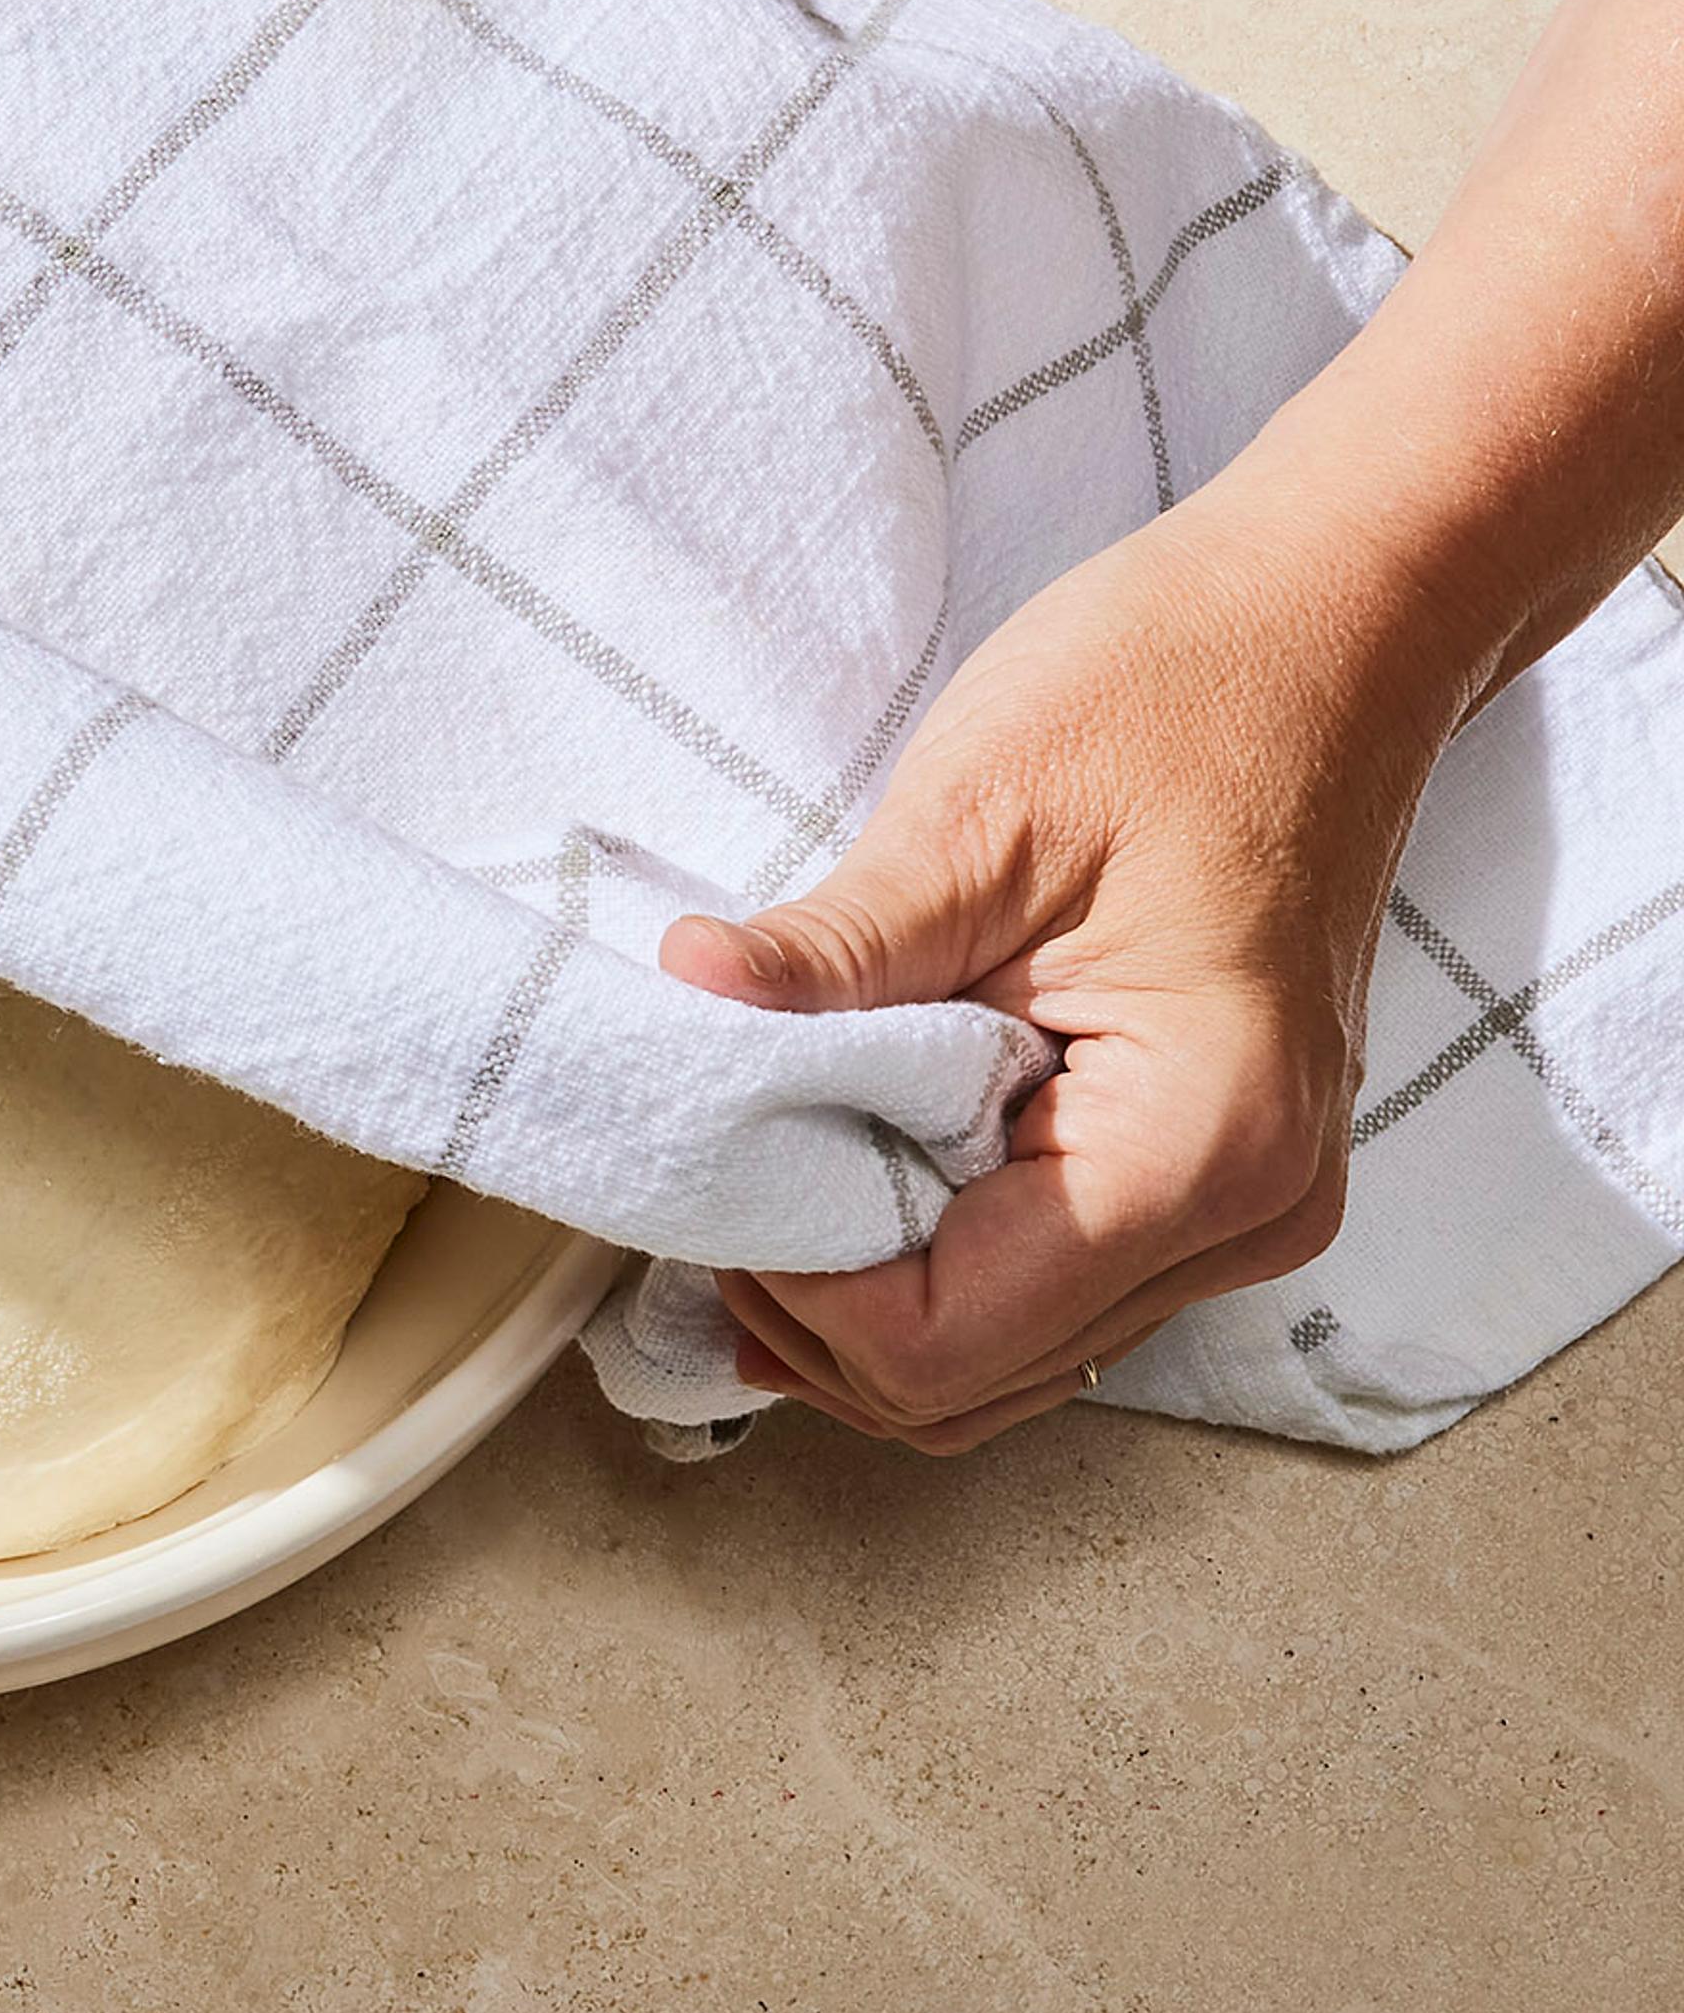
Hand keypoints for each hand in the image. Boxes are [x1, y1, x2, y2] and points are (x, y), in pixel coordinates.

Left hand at [659, 483, 1476, 1449]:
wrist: (1328, 629)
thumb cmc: (1179, 692)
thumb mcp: (978, 816)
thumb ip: (833, 950)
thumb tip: (684, 996)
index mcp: (1200, 1145)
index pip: (945, 1338)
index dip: (796, 1288)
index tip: (708, 1176)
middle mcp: (1245, 1216)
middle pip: (970, 1383)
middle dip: (814, 1309)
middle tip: (706, 1181)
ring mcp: (1240, 1207)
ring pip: (1003, 1361)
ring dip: (860, 1300)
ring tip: (760, 1174)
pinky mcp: (1208, 1172)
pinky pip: (1040, 1287)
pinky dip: (925, 1261)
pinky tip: (838, 1174)